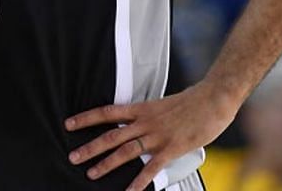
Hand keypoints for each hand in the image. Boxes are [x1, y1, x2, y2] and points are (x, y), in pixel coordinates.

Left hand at [65, 82, 236, 189]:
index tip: (68, 124)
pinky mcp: (171, 149)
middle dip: (90, 147)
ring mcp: (157, 136)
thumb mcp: (162, 104)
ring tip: (91, 174)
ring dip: (106, 164)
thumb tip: (137, 123)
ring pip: (125, 152)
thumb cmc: (191, 101)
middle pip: (111, 135)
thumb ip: (148, 115)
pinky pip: (151, 168)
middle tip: (72, 157)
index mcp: (141, 108)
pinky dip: (138, 182)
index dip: (86, 118)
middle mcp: (145, 122)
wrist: (213, 99)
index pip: (107, 112)